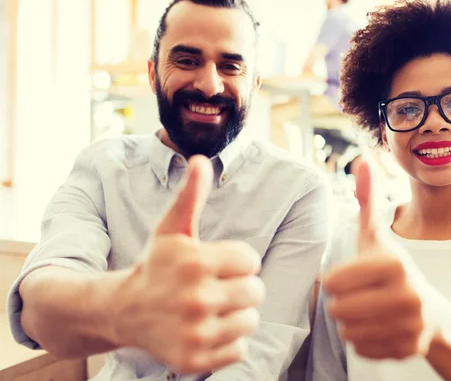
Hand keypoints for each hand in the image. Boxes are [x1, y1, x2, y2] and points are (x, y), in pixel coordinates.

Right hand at [110, 156, 265, 373]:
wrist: (124, 311)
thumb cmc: (156, 266)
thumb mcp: (171, 229)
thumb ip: (191, 196)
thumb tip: (200, 160)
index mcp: (196, 262)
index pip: (251, 260)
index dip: (237, 261)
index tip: (216, 264)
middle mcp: (196, 299)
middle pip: (256, 291)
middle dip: (240, 287)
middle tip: (215, 287)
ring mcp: (196, 333)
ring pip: (250, 321)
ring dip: (236, 314)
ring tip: (211, 308)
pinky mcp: (195, 361)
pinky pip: (239, 349)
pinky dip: (227, 341)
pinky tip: (205, 330)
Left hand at [323, 160, 437, 360]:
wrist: (432, 311)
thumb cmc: (392, 269)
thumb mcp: (376, 236)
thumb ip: (367, 200)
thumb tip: (362, 159)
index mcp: (395, 263)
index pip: (333, 282)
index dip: (336, 280)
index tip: (353, 277)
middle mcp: (409, 295)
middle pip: (338, 310)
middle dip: (342, 303)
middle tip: (361, 296)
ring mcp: (413, 326)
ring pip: (347, 332)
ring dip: (351, 323)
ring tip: (370, 311)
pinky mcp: (411, 350)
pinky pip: (361, 350)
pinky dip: (364, 341)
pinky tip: (380, 328)